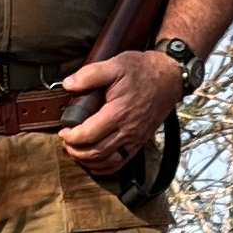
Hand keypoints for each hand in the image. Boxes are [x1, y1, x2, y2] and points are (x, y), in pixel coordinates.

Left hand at [58, 47, 183, 177]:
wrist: (169, 78)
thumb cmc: (142, 70)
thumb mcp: (115, 65)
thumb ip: (89, 75)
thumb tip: (68, 84)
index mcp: (118, 112)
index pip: (89, 134)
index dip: (71, 137)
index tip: (63, 131)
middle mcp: (128, 130)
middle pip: (96, 152)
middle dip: (76, 151)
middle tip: (66, 143)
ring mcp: (135, 139)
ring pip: (108, 161)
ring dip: (89, 161)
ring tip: (77, 152)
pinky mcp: (140, 142)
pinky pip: (122, 163)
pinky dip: (105, 168)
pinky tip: (95, 163)